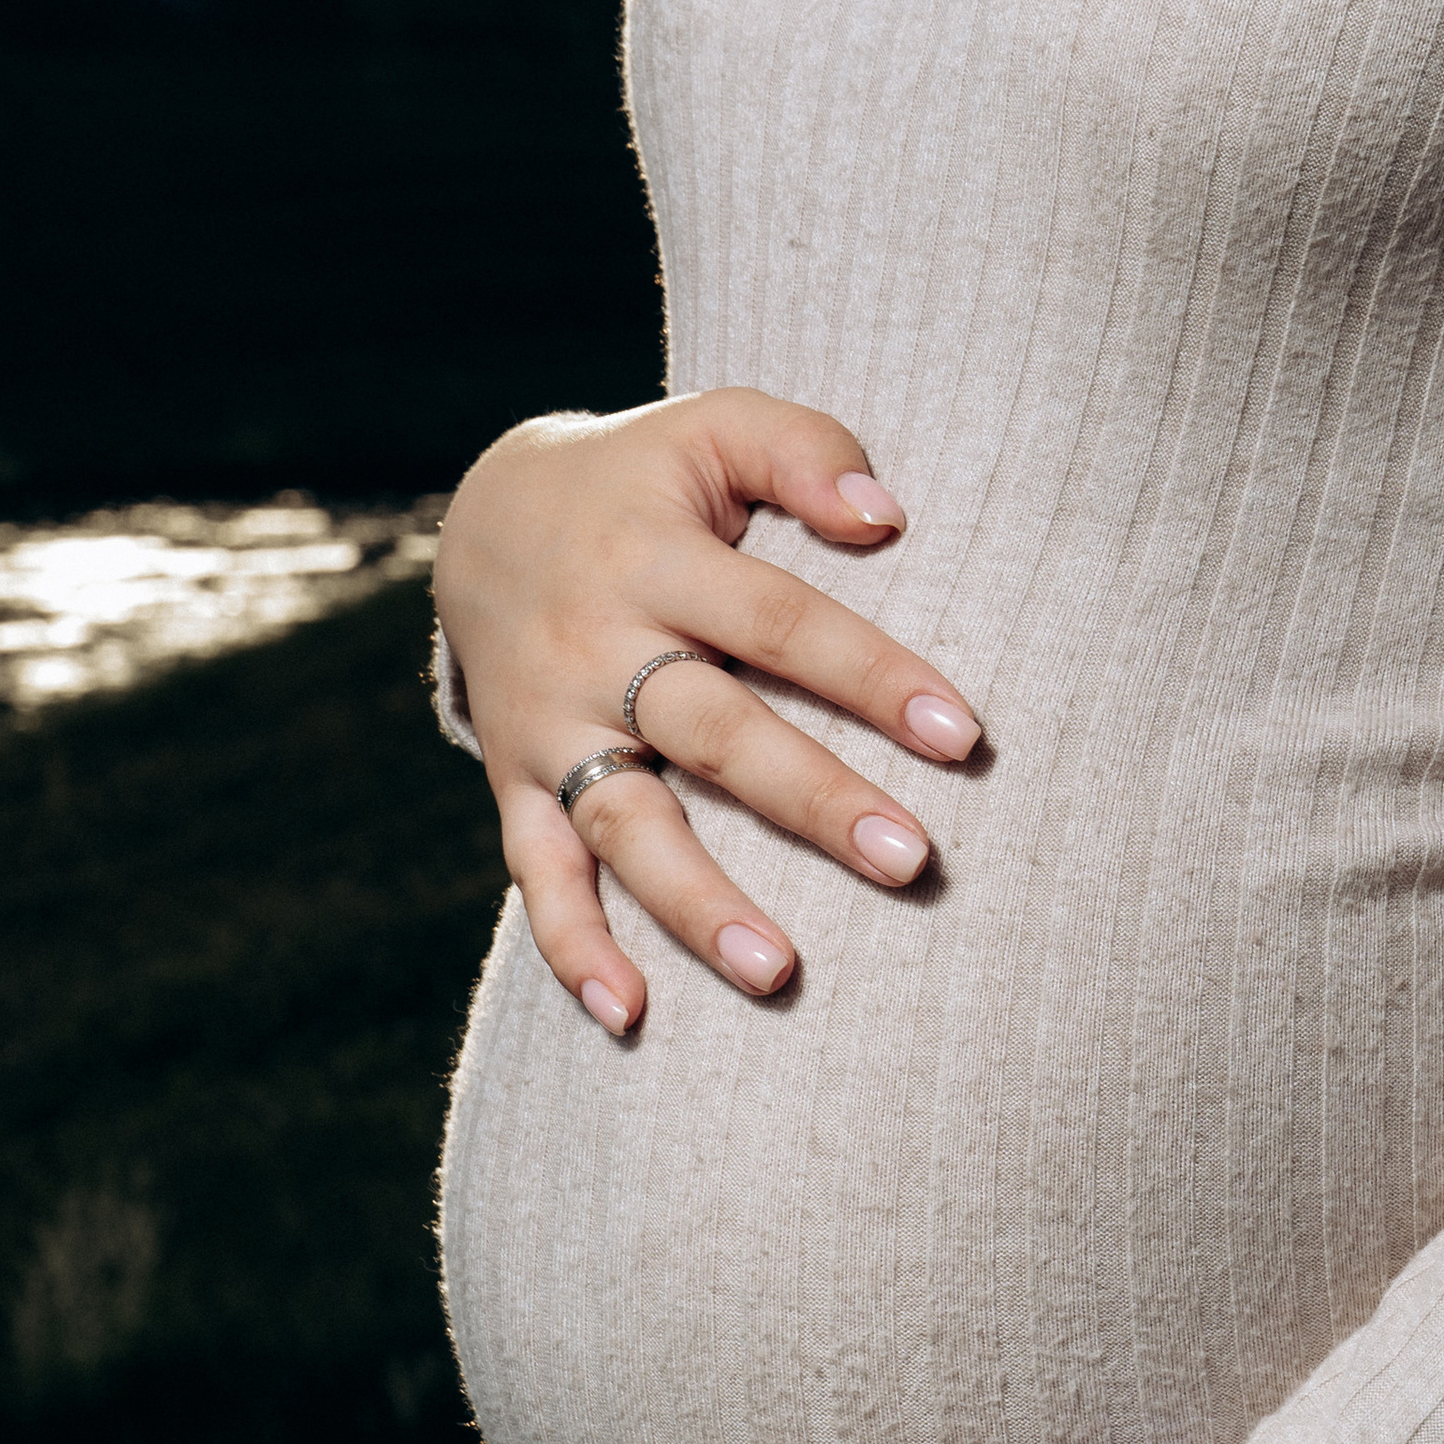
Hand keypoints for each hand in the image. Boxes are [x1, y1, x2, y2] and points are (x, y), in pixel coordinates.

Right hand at [434, 391, 984, 1030]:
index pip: (778, 622)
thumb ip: (804, 452)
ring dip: (698, 904)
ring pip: (626, 823)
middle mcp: (596, 647)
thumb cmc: (644, 478)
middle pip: (714, 732)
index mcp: (652, 557)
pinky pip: (538, 874)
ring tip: (781, 973)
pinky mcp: (516, 781)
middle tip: (913, 863)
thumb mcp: (714, 425)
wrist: (483, 515)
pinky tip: (631, 1017)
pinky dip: (573, 948)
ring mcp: (550, 725)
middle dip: (813, 801)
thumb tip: (888, 519)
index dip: (871, 676)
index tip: (960, 736)